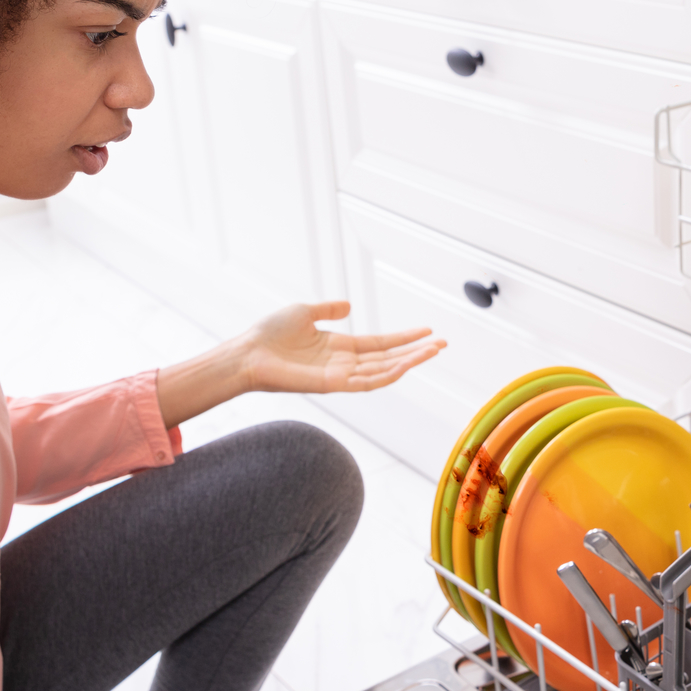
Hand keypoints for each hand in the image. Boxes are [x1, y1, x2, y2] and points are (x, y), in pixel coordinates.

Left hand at [237, 300, 443, 396]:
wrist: (247, 353)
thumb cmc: (269, 335)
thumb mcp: (304, 312)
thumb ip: (329, 309)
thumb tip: (350, 304)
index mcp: (340, 347)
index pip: (381, 344)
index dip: (405, 338)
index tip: (428, 332)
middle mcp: (344, 364)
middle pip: (389, 359)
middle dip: (416, 353)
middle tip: (443, 343)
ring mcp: (339, 376)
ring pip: (383, 372)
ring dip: (410, 363)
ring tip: (433, 351)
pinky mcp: (331, 385)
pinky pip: (365, 383)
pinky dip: (387, 375)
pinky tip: (405, 366)